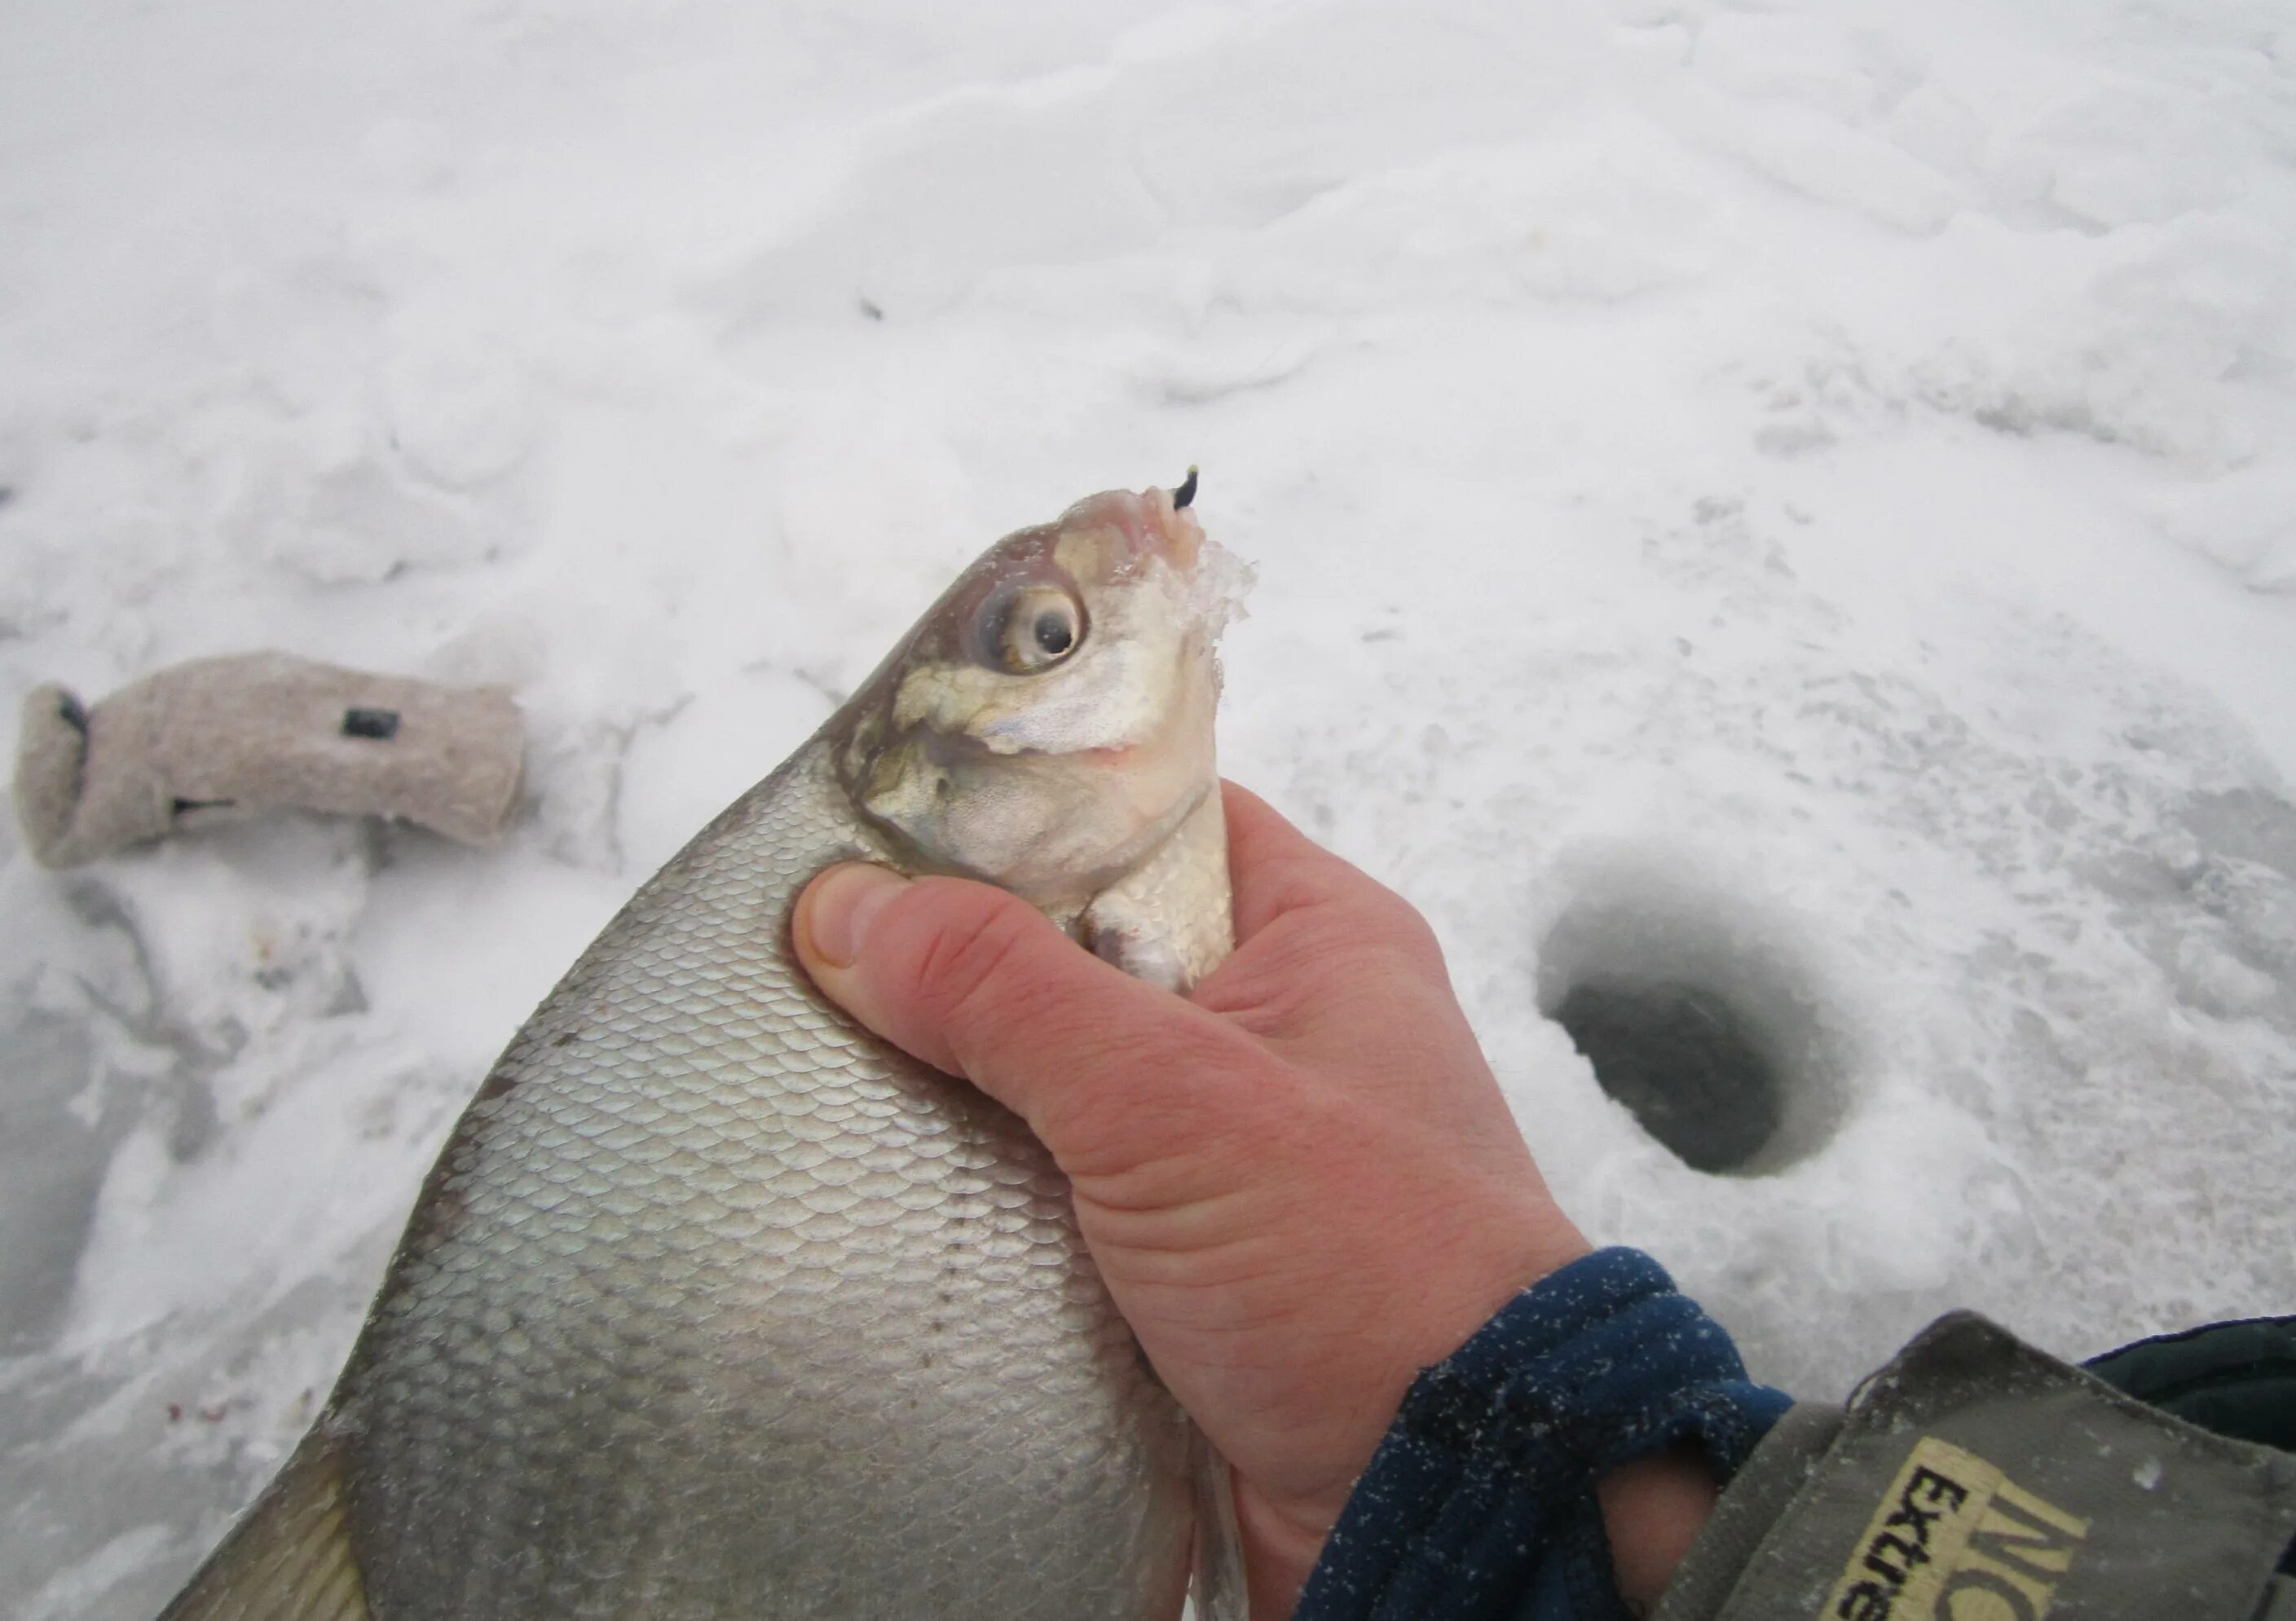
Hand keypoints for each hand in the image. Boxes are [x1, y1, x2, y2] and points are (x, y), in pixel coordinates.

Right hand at [792, 782, 1711, 1616]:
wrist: (1451, 1500)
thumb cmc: (1369, 1267)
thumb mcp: (1174, 1096)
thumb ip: (1007, 991)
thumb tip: (849, 908)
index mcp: (1318, 941)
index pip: (1159, 824)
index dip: (1032, 816)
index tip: (888, 824)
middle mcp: (1280, 1037)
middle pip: (1087, 963)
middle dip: (966, 977)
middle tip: (823, 966)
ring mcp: (1237, 1161)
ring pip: (1061, 1097)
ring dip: (965, 1110)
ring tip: (824, 1082)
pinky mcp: (1193, 1275)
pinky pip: (1062, 1213)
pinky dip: (987, 1215)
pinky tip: (891, 1200)